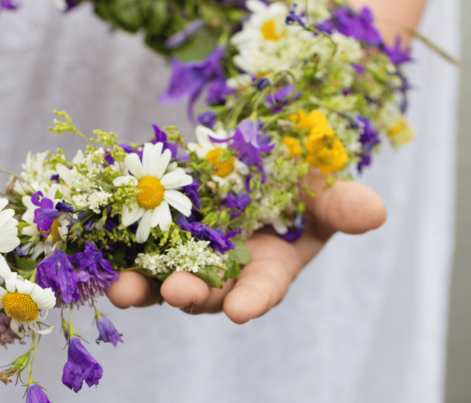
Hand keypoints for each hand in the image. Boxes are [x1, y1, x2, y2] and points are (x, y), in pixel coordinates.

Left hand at [105, 171, 386, 323]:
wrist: (251, 159)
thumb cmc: (295, 178)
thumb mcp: (322, 186)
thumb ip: (342, 203)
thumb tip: (376, 212)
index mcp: (268, 265)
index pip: (264, 288)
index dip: (255, 299)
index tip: (244, 311)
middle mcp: (223, 270)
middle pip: (207, 291)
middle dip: (192, 294)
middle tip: (175, 293)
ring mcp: (183, 255)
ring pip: (160, 279)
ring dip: (141, 287)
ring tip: (122, 290)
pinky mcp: (151, 235)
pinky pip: (129, 248)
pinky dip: (112, 253)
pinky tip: (94, 255)